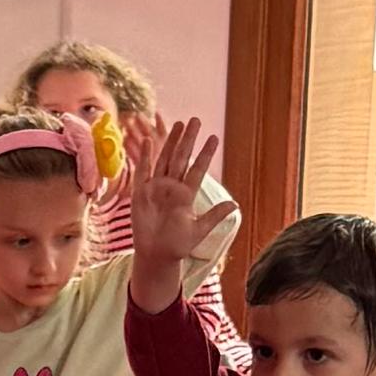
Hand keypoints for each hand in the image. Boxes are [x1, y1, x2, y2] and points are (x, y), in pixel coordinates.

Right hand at [126, 110, 218, 285]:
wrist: (156, 255)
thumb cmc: (177, 245)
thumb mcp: (199, 230)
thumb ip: (214, 216)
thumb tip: (235, 204)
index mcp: (186, 195)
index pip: (198, 169)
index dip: (206, 154)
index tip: (214, 138)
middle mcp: (172, 188)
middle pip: (181, 158)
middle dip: (188, 139)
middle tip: (195, 120)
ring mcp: (156, 188)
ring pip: (165, 159)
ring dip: (170, 142)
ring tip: (178, 124)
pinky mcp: (140, 193)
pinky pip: (143, 171)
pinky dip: (145, 157)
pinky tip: (148, 142)